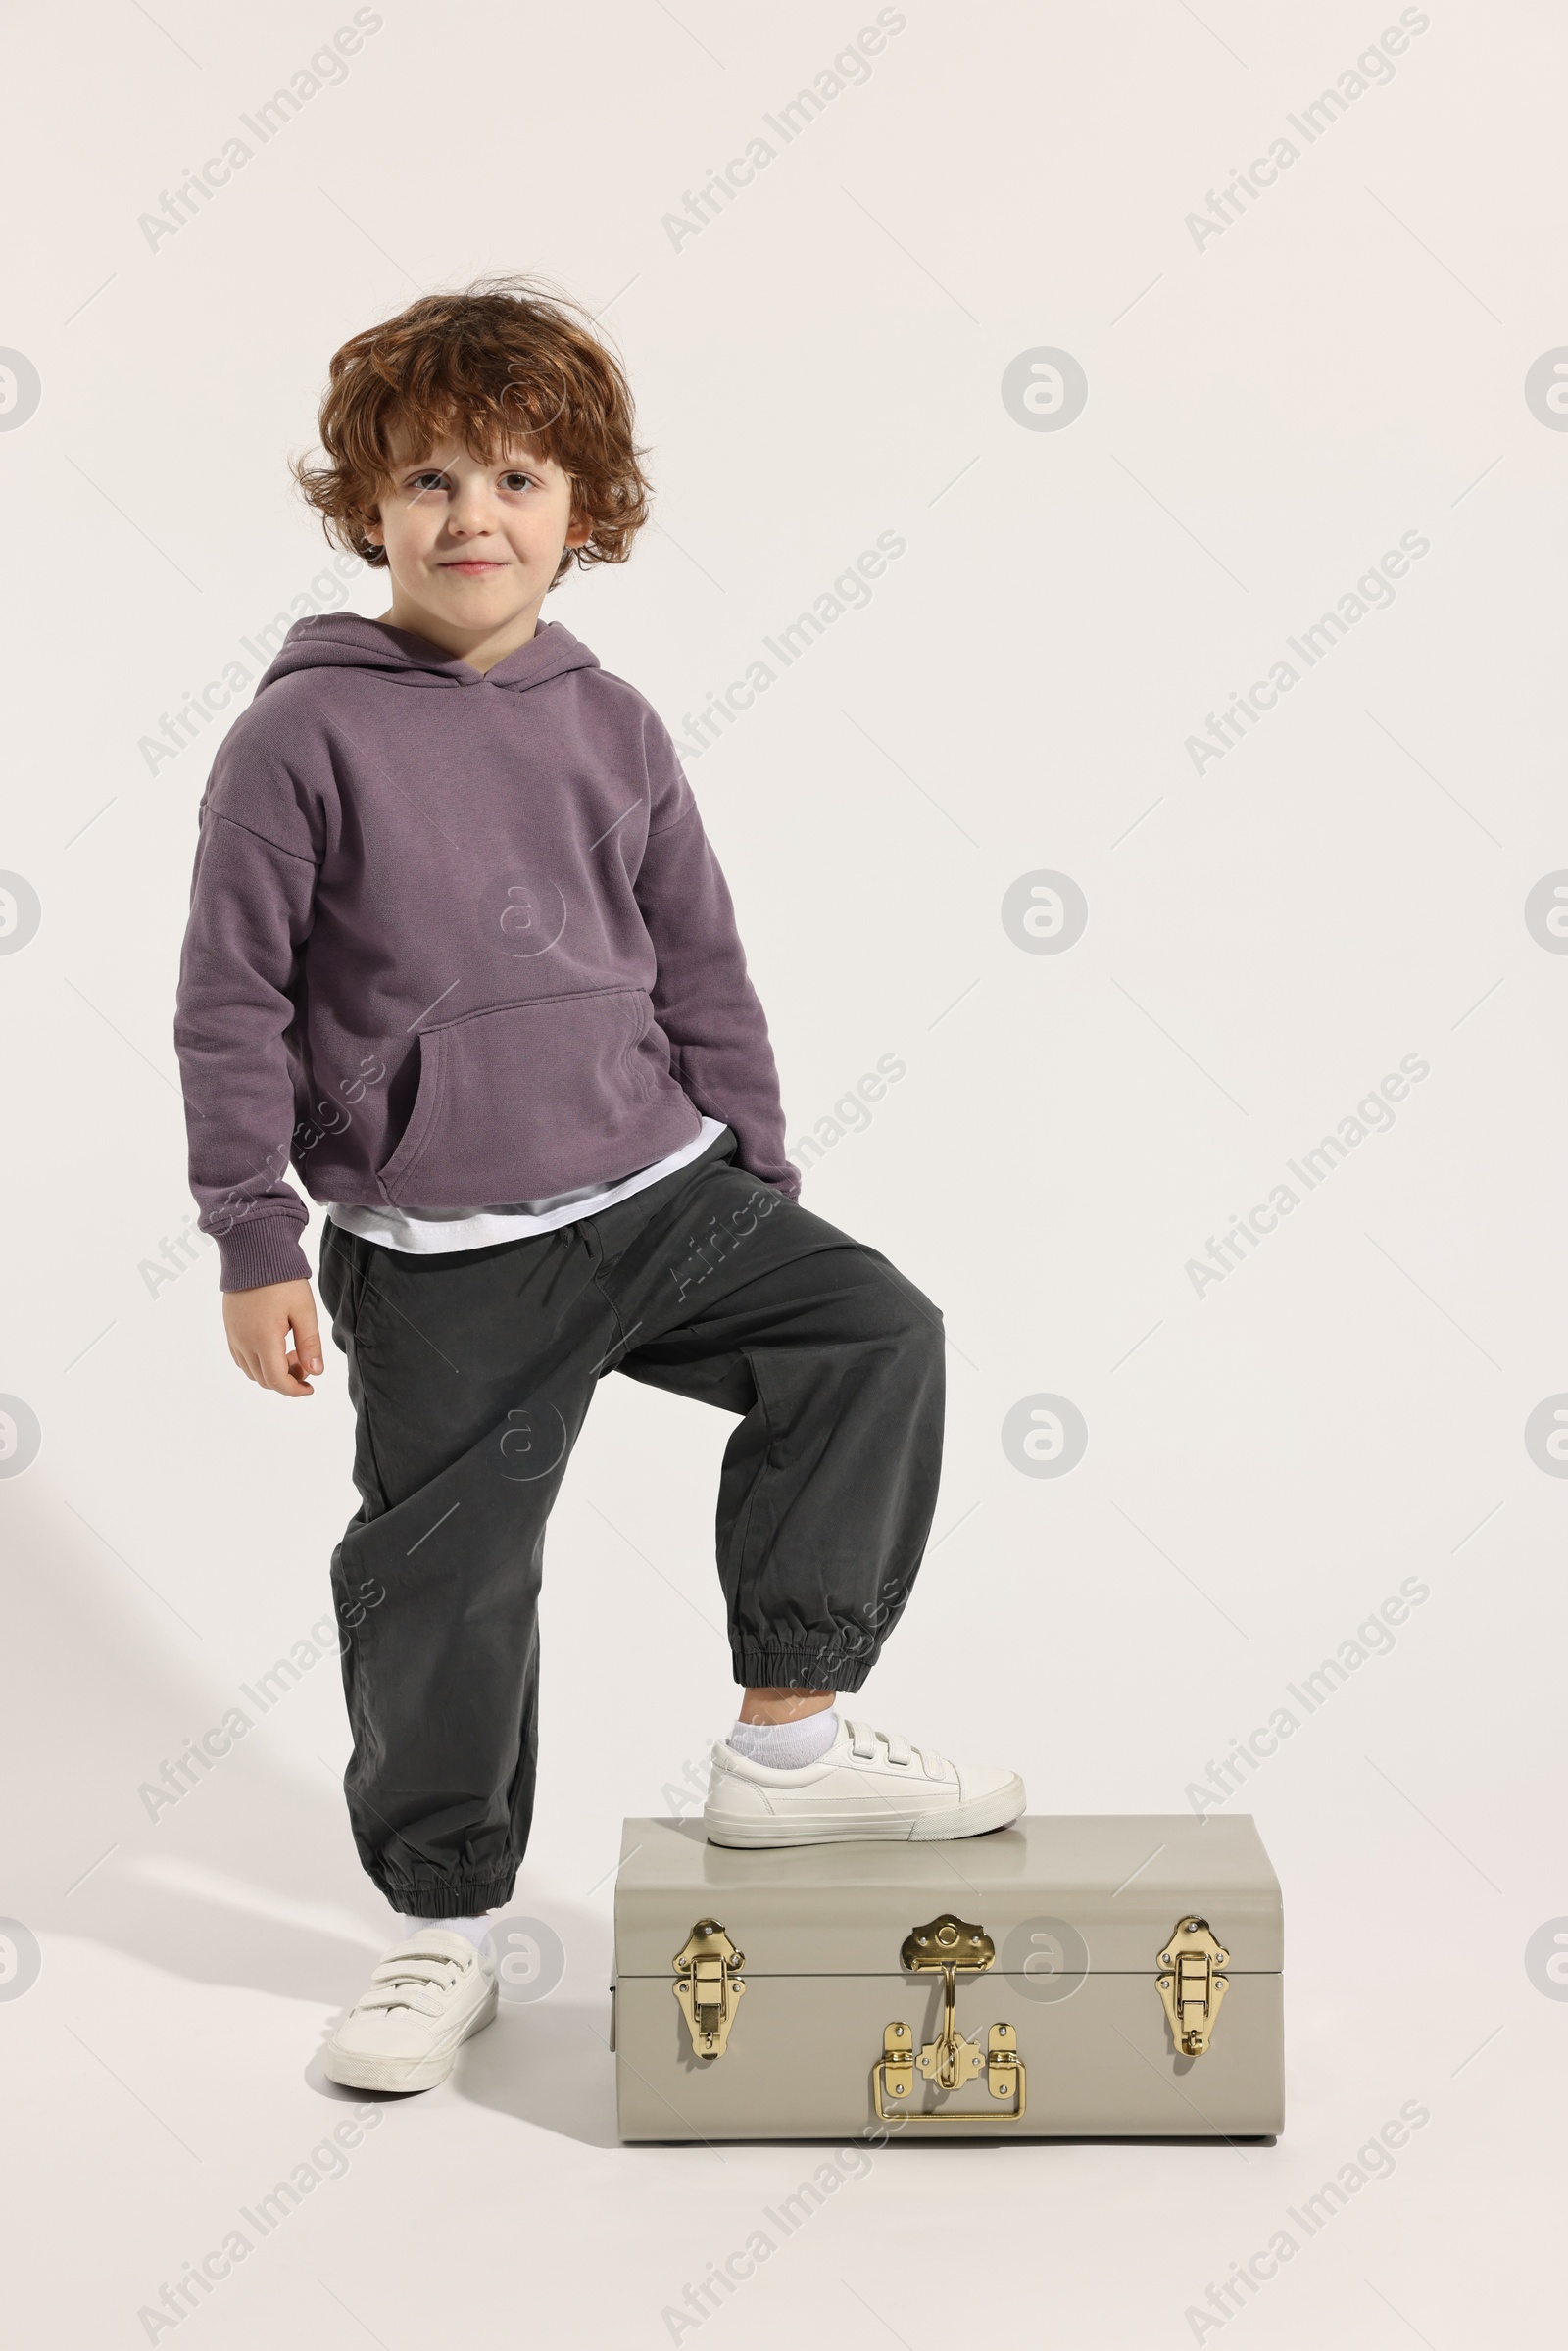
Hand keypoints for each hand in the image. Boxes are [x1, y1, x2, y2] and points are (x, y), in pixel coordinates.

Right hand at [223, 1278, 324, 1397]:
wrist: (254, 1254)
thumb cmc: (282, 1279)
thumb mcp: (304, 1310)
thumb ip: (310, 1344)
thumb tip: (316, 1372)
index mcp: (263, 1339)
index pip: (277, 1380)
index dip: (295, 1390)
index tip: (310, 1387)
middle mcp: (243, 1342)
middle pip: (264, 1379)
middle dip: (287, 1379)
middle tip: (305, 1360)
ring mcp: (233, 1336)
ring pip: (251, 1371)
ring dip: (272, 1371)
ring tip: (291, 1351)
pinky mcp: (229, 1328)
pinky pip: (241, 1358)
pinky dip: (258, 1362)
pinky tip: (274, 1345)